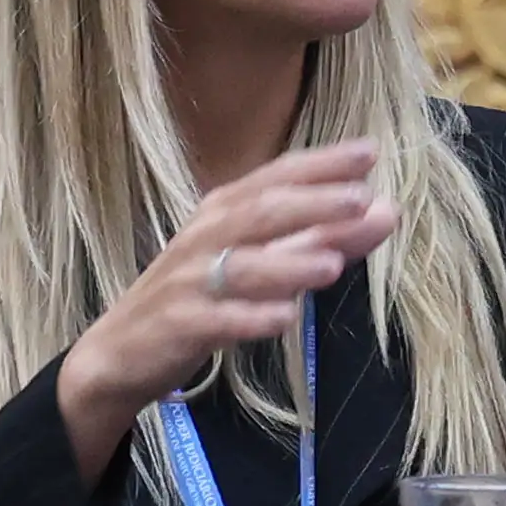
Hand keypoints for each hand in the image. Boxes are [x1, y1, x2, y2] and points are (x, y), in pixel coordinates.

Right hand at [56, 142, 398, 472]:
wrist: (120, 352)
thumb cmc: (199, 297)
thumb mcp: (260, 264)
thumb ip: (320, 239)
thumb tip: (385, 211)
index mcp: (223, 212)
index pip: (275, 177)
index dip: (320, 164)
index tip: (369, 152)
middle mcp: (206, 237)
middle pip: (260, 212)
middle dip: (310, 204)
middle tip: (360, 198)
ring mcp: (189, 281)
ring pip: (241, 266)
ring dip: (288, 262)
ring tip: (333, 263)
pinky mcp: (178, 324)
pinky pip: (217, 319)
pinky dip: (250, 317)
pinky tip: (284, 318)